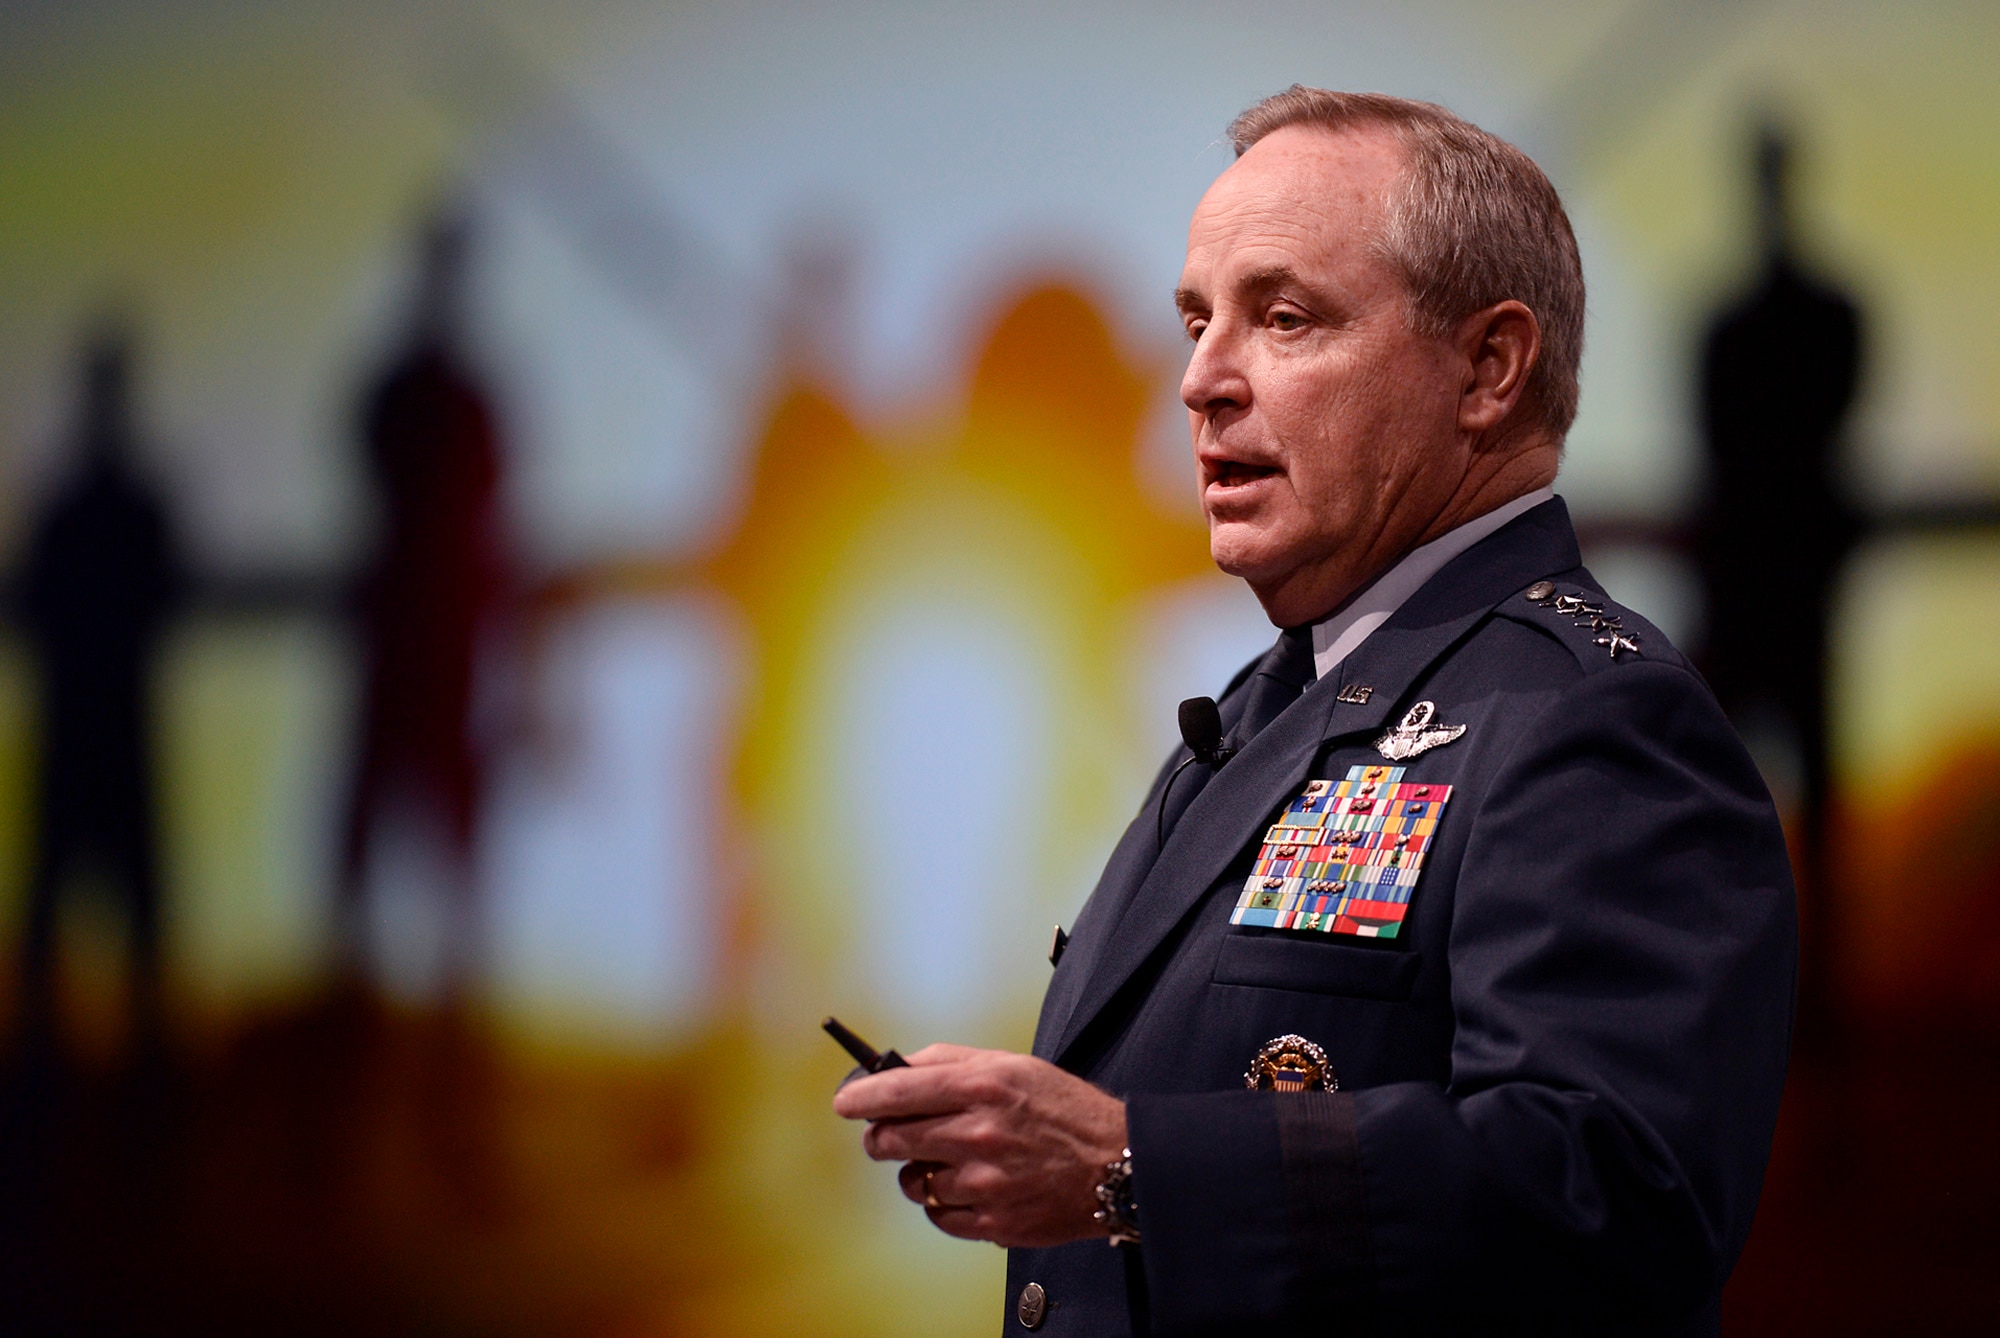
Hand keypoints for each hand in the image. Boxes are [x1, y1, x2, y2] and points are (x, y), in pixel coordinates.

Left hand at [831, 1043, 1127, 1247]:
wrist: (1115, 1163)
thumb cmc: (1062, 1109)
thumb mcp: (1013, 1065)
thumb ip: (952, 1062)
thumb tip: (898, 1067)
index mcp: (982, 1086)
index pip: (898, 1091)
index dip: (860, 1098)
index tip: (844, 1103)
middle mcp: (979, 1133)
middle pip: (892, 1140)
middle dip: (881, 1138)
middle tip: (887, 1136)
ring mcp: (985, 1181)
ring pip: (914, 1181)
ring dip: (919, 1172)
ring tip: (947, 1161)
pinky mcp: (993, 1220)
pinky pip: (939, 1215)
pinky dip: (944, 1203)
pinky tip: (968, 1187)